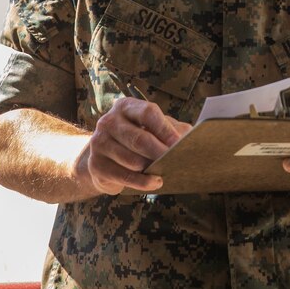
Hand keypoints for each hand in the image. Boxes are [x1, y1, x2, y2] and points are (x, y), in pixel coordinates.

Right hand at [74, 97, 189, 195]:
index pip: (147, 112)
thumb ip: (172, 129)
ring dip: (152, 168)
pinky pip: (124, 176)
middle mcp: (109, 121)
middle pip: (139, 138)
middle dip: (160, 152)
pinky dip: (143, 182)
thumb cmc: (138, 138)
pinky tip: (156, 182)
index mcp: (126, 106)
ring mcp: (99, 143)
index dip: (165, 129)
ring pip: (132, 160)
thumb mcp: (153, 128)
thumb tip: (193, 137)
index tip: (179, 143)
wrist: (105, 157)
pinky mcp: (96, 165)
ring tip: (166, 171)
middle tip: (176, 161)